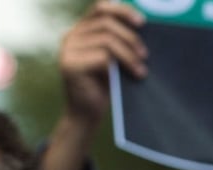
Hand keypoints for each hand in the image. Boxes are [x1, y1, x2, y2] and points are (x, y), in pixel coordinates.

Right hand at [59, 0, 146, 123]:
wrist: (86, 115)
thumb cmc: (104, 87)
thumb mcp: (113, 60)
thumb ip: (118, 42)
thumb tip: (143, 26)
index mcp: (80, 30)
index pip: (100, 8)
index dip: (122, 10)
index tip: (142, 22)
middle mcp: (71, 36)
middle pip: (106, 23)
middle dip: (130, 38)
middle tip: (145, 54)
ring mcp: (68, 50)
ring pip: (106, 40)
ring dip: (129, 55)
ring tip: (142, 70)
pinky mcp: (69, 65)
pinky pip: (102, 57)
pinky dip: (121, 65)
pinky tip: (133, 76)